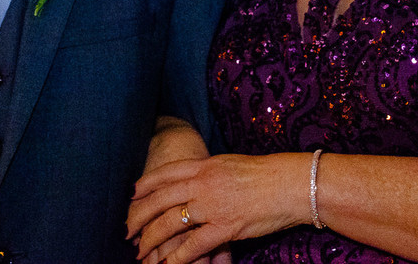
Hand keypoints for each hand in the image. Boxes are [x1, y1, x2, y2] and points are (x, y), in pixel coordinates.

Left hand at [128, 153, 308, 263]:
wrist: (290, 183)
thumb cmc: (265, 174)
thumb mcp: (231, 164)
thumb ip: (210, 172)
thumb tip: (196, 179)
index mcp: (205, 165)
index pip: (166, 173)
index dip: (145, 185)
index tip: (132, 195)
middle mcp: (203, 183)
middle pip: (159, 199)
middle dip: (138, 216)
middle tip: (127, 230)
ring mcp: (212, 205)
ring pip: (170, 223)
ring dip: (151, 240)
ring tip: (140, 251)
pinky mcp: (224, 227)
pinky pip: (192, 246)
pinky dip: (176, 258)